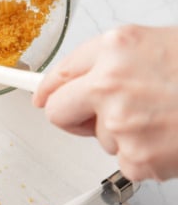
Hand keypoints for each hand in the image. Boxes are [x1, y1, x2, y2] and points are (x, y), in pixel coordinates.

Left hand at [33, 25, 177, 180]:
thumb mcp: (155, 43)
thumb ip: (108, 59)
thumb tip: (67, 84)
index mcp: (115, 48)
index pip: (59, 75)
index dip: (49, 89)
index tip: (40, 97)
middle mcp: (111, 85)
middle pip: (59, 112)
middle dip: (75, 115)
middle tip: (106, 113)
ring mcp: (122, 126)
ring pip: (99, 139)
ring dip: (122, 134)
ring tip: (163, 117)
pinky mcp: (137, 160)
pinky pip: (125, 162)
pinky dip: (146, 156)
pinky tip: (170, 136)